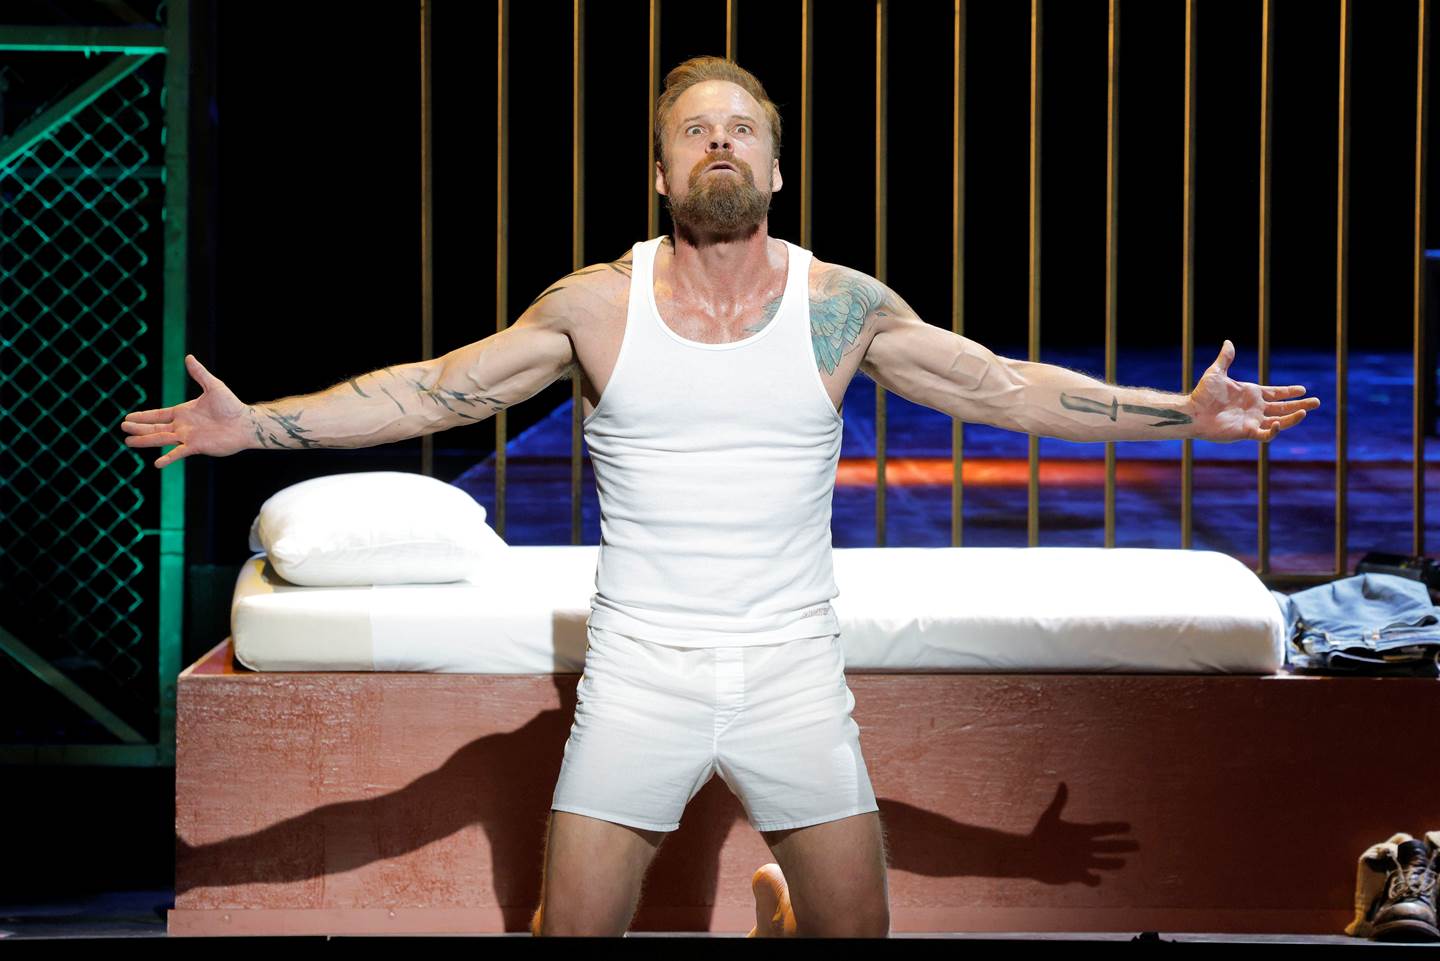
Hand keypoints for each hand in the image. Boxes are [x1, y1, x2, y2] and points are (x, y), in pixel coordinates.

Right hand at [120, 354, 251, 467]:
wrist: (245, 423)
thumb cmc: (231, 405)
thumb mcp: (213, 386)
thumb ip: (199, 374)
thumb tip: (188, 357)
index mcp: (184, 412)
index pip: (158, 415)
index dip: (143, 416)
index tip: (128, 417)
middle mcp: (183, 426)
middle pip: (155, 428)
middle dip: (139, 428)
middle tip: (123, 428)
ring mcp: (188, 437)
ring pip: (161, 439)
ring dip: (145, 441)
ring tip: (128, 442)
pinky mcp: (197, 446)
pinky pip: (179, 453)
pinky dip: (168, 458)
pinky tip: (157, 464)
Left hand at [1189, 340, 1320, 442]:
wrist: (1192, 412)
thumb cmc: (1203, 394)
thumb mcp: (1216, 373)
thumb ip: (1226, 358)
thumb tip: (1228, 342)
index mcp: (1252, 394)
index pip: (1276, 393)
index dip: (1289, 392)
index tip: (1303, 389)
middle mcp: (1255, 408)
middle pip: (1283, 407)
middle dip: (1299, 405)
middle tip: (1317, 402)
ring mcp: (1252, 421)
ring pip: (1279, 421)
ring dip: (1292, 418)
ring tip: (1305, 412)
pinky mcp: (1246, 432)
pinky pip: (1265, 434)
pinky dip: (1273, 431)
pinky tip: (1278, 423)